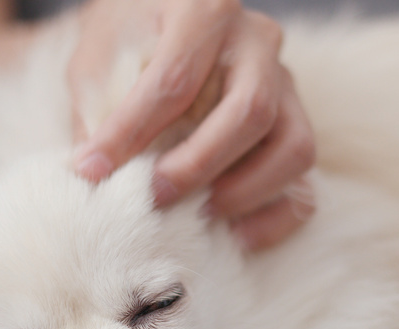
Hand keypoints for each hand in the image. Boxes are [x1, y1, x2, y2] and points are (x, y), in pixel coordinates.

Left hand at [69, 0, 315, 249]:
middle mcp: (258, 42)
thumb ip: (97, 105)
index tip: (92, 170)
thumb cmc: (130, 37)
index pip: (175, 79)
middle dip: (198, 165)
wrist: (165, 21)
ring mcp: (286, 83)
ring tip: (196, 216)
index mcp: (206, 10)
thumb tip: (94, 172)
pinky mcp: (297, 122)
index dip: (131, 131)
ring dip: (245, 192)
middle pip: (250, 111)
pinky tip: (234, 236)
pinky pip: (306, 180)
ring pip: (293, 147)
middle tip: (153, 196)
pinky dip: (275, 216)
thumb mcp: (100, 54)